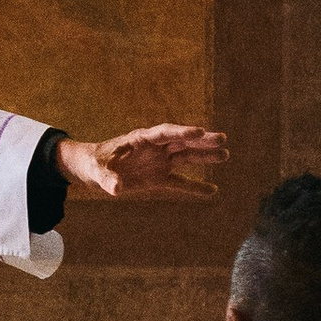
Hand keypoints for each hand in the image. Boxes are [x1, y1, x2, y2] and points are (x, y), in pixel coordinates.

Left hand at [57, 123, 228, 199]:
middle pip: (182, 141)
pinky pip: (180, 182)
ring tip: (225, 155)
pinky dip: (195, 186)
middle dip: (201, 140)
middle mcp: (155, 148)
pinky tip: (213, 190)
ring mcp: (159, 162)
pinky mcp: (159, 178)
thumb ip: (107, 179)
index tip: (199, 130)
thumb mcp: (97, 171)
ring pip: (186, 156)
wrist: (95, 169)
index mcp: (141, 139)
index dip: (182, 132)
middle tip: (222, 139)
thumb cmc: (95, 164)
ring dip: (205, 156)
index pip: (165, 132)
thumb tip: (115, 188)